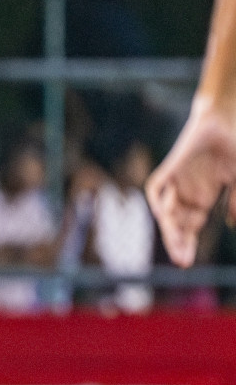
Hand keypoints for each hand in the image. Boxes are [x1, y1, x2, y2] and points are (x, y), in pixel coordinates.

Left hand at [146, 108, 235, 266]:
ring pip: (166, 211)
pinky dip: (159, 201)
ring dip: (169, 228)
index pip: (190, 227)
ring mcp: (176, 181)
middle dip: (178, 242)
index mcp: (201, 196)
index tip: (186, 264)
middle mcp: (186, 192)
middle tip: (182, 261)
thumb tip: (232, 225)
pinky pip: (157, 188)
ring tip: (176, 245)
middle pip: (176, 224)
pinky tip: (166, 214)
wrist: (223, 120)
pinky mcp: (169, 168)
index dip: (186, 244)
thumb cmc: (234, 147)